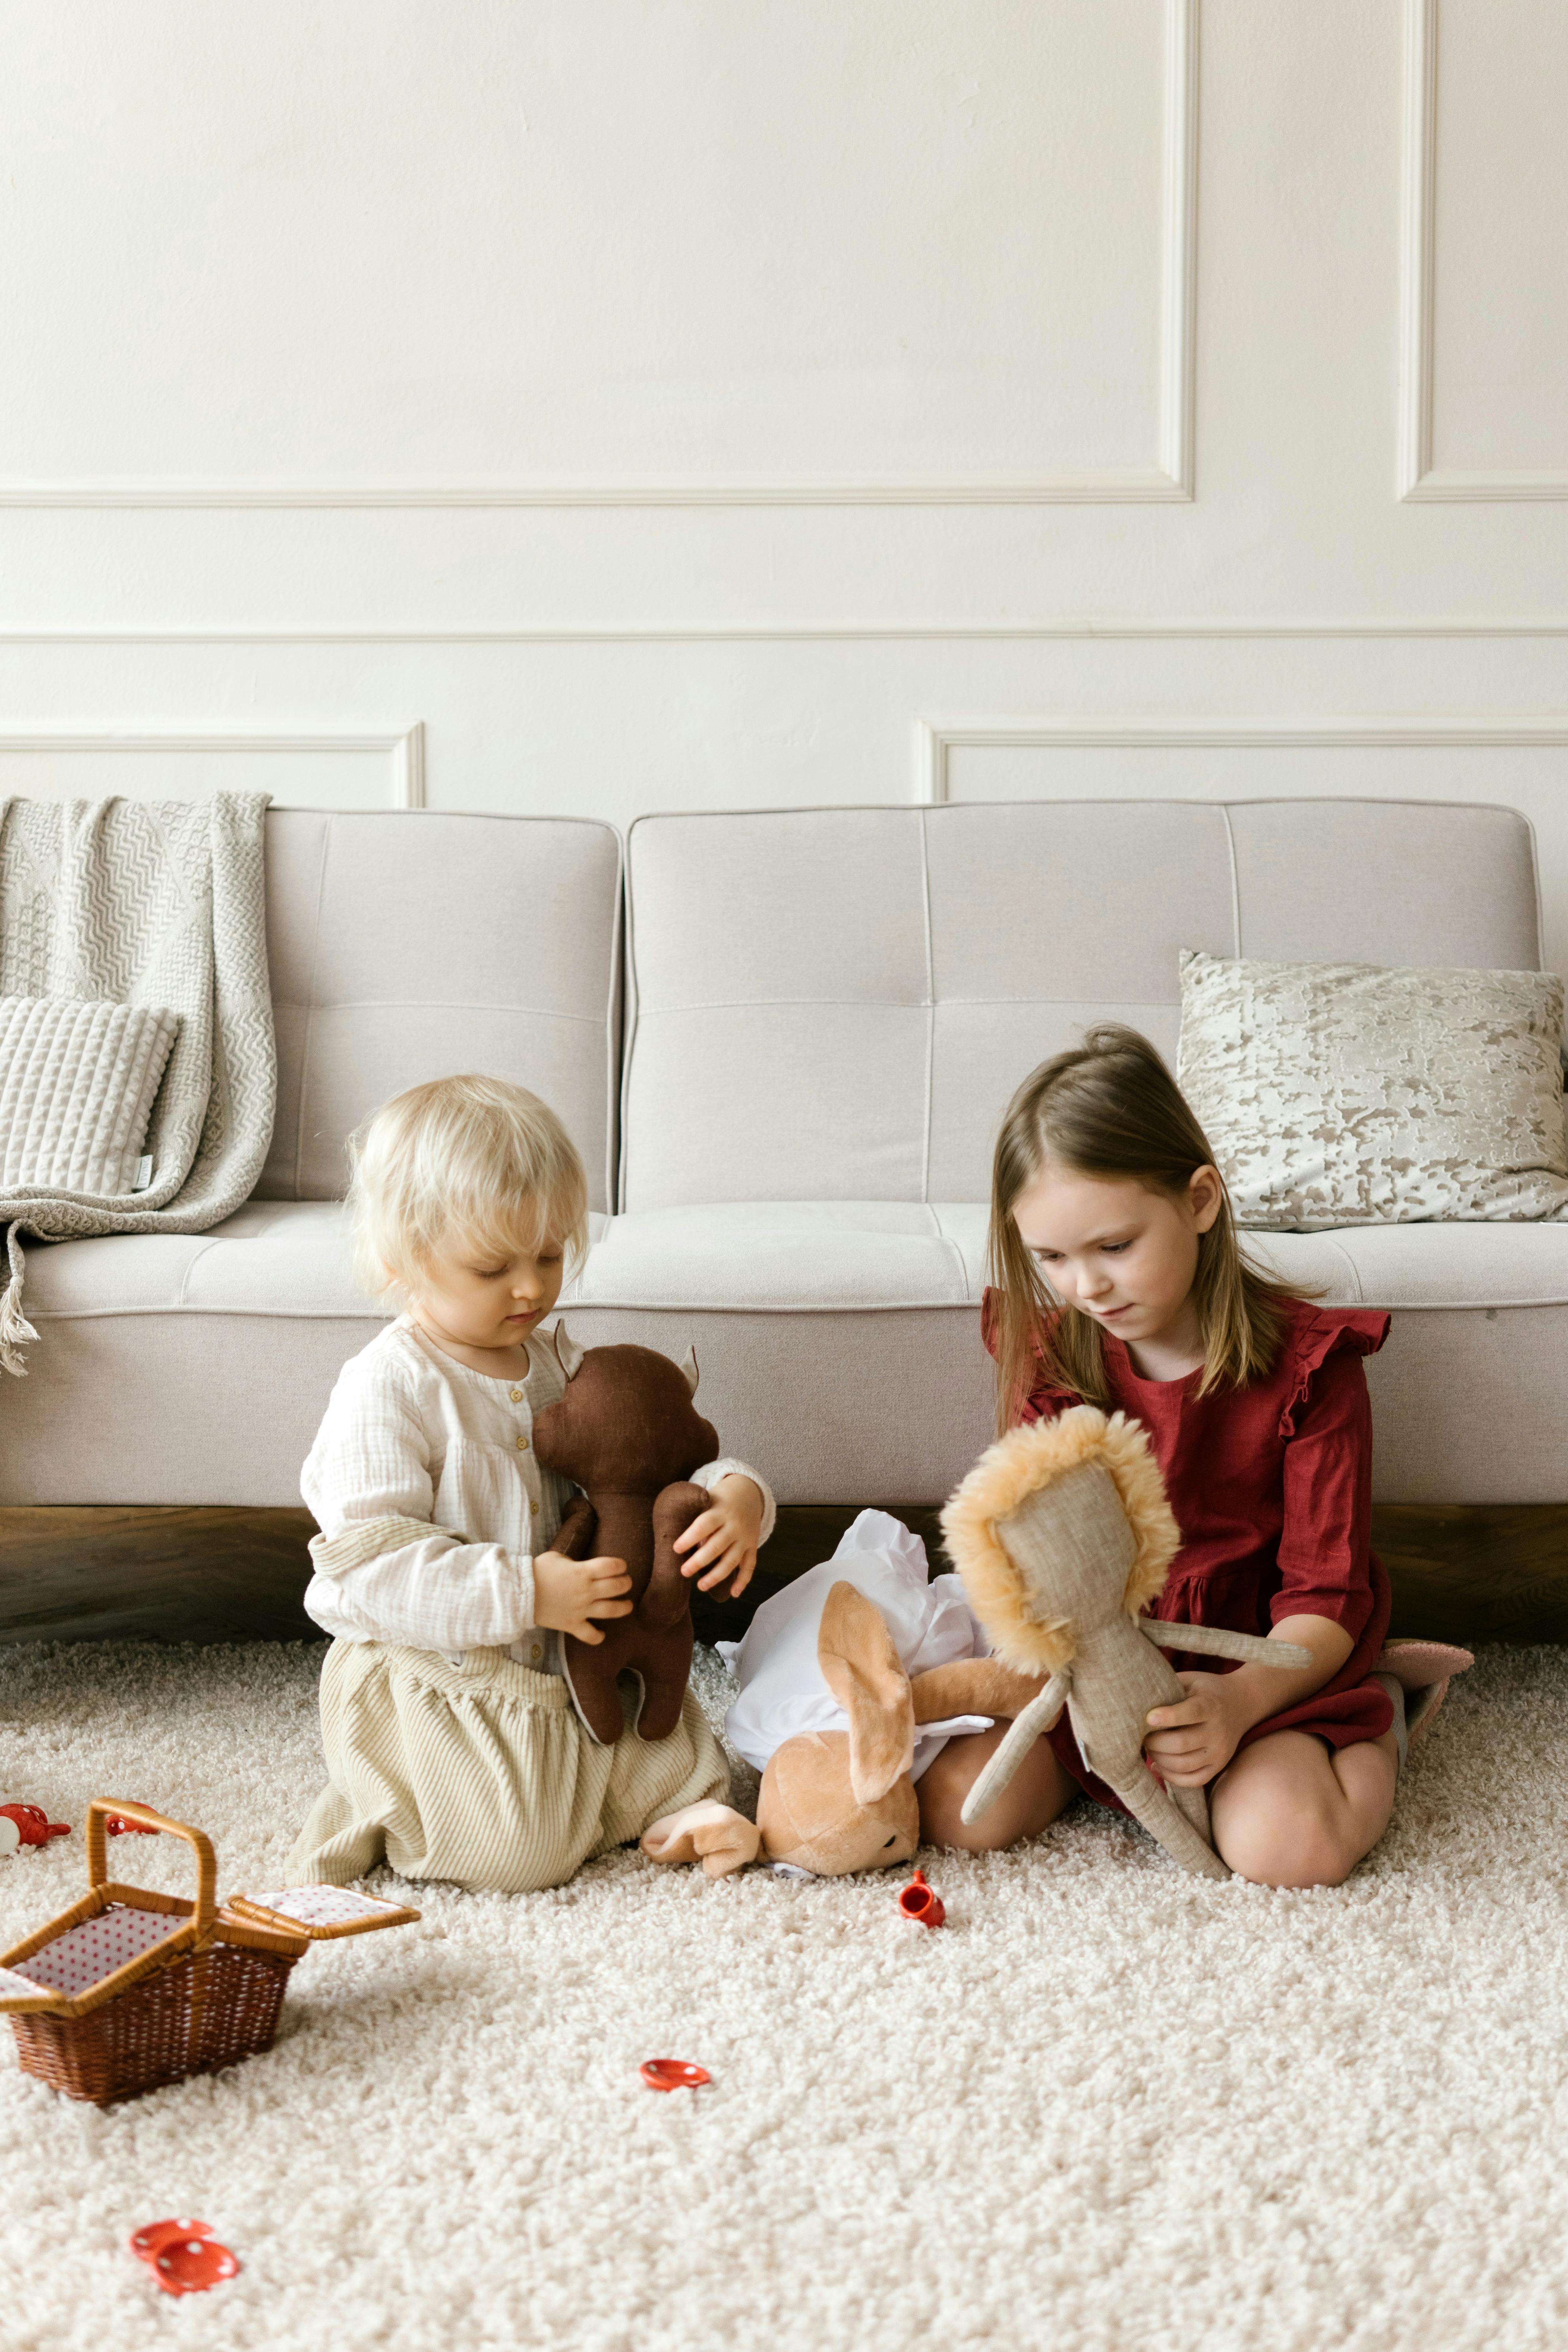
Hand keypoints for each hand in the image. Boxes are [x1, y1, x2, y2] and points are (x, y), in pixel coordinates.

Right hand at [533, 1551, 632, 1644]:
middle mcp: (585, 1591)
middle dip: (626, 1583)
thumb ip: (574, 1562)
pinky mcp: (572, 1624)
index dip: (620, 1564)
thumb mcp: (557, 1557)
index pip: (611, 1565)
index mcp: (582, 1571)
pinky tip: (602, 1634)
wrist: (518, 1593)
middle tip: (626, 1582)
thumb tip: (582, 1565)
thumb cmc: (537, 1572)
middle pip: (616, 1586)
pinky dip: (597, 1636)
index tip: (622, 1565)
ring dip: (624, 1607)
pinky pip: (589, 1635)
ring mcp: (580, 1609)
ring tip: (628, 1605)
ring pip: (611, 1610)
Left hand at [674, 1474, 763, 1597]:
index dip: (690, 1537)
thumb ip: (698, 1518)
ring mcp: (745, 1537)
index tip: (675, 1549)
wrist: (748, 1491)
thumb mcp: (708, 1500)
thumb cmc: (719, 1498)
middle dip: (699, 1561)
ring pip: (732, 1560)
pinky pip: (749, 1565)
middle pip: (717, 1546)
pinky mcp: (752, 1546)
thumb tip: (681, 1543)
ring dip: (716, 1575)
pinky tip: (734, 1594)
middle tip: (684, 1572)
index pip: (704, 1525)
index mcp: (720, 1511)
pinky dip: (743, 1580)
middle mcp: (735, 1525)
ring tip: (701, 1587)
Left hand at [1143, 1671, 1250, 1787]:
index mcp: (1210, 1705)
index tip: (1148, 1717)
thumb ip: (1169, 1686)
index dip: (1167, 1716)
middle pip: (1181, 1744)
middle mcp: (1217, 1731)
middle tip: (1142, 1736)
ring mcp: (1219, 1752)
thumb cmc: (1207, 1689)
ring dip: (1159, 1759)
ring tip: (1149, 1749)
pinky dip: (1172, 1777)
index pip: (1190, 1713)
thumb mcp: (1192, 1680)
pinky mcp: (1219, 1766)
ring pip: (1183, 1765)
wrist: (1243, 1702)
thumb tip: (1137, 1695)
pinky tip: (1158, 1765)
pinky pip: (1193, 1780)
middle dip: (1154, 1742)